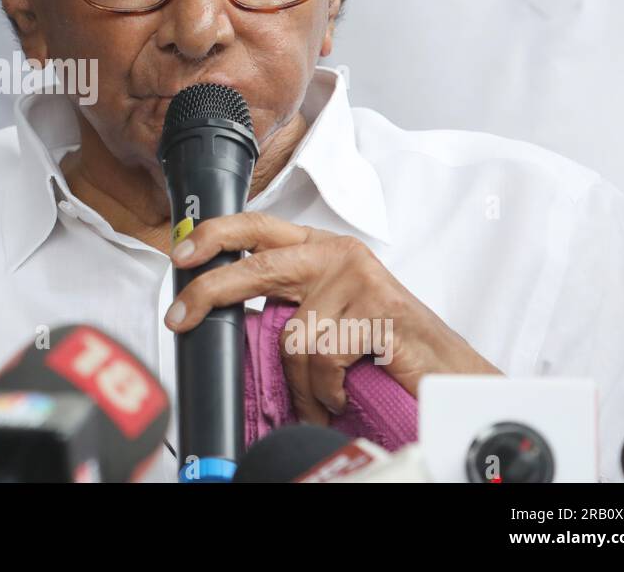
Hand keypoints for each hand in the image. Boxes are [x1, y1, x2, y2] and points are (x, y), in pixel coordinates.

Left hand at [165, 212, 500, 424]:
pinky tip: (340, 392)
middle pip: (257, 268)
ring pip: (295, 335)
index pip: (257, 228)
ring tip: (317, 395)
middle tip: (180, 317)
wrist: (444, 370)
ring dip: (299, 380)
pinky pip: (324, 358)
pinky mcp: (378, 309)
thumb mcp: (326, 308)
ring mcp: (359, 279)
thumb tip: (222, 307)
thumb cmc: (382, 342)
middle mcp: (336, 254)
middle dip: (210, 292)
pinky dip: (325, 387)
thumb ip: (285, 298)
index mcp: (319, 248)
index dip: (214, 235)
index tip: (180, 253)